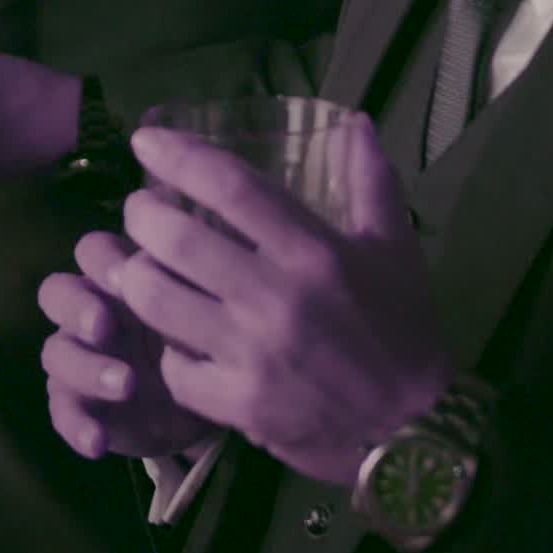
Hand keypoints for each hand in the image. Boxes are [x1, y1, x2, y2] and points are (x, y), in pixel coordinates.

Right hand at [39, 246, 210, 462]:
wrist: (206, 404)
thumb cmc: (202, 342)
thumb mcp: (204, 314)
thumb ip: (193, 293)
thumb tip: (199, 272)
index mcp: (120, 281)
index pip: (93, 252)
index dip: (101, 261)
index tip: (128, 277)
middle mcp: (90, 313)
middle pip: (57, 292)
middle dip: (76, 307)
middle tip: (103, 326)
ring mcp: (79, 358)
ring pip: (56, 352)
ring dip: (86, 368)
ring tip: (125, 385)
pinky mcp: (78, 403)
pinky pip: (62, 411)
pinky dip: (76, 426)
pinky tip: (97, 442)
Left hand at [91, 120, 449, 485]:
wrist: (415, 432)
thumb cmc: (403, 332)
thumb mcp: (396, 250)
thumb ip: (371, 182)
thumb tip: (353, 121)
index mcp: (315, 252)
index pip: (231, 187)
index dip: (178, 156)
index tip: (144, 141)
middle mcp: (278, 297)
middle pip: (174, 239)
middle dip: (140, 216)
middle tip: (141, 213)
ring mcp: (254, 354)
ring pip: (155, 299)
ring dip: (137, 276)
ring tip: (142, 267)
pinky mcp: (239, 403)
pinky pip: (173, 367)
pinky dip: (166, 351)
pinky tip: (175, 339)